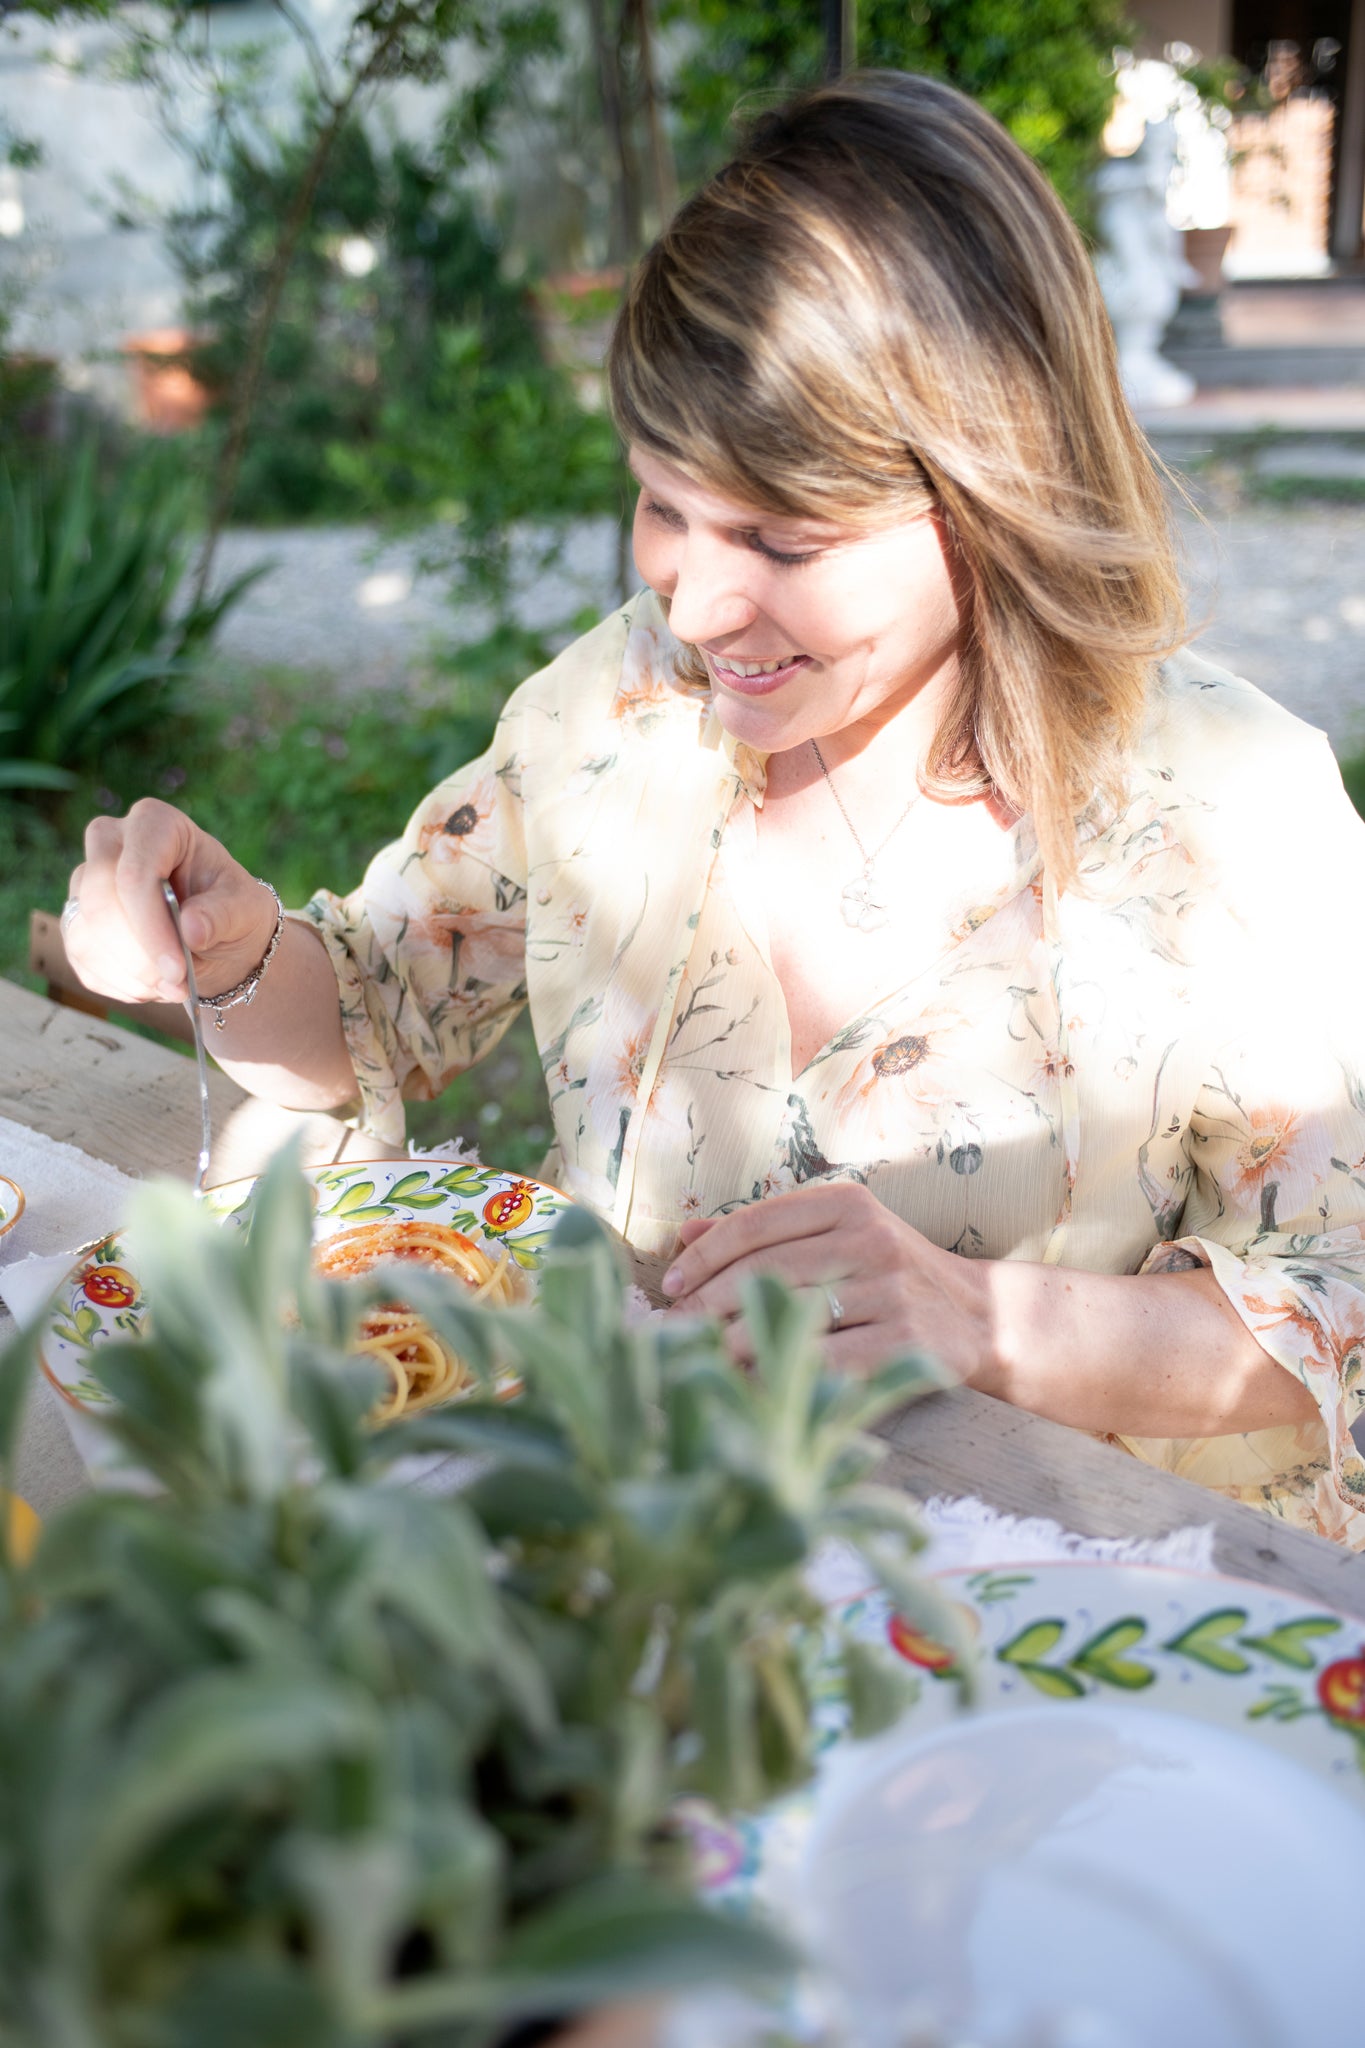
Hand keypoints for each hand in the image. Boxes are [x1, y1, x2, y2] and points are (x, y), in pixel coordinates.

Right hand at [64, 798, 276, 1008]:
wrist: (218, 937)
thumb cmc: (232, 910)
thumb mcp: (245, 909)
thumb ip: (222, 915)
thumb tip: (192, 929)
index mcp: (156, 824)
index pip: (134, 873)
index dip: (150, 926)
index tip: (177, 969)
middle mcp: (111, 842)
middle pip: (98, 900)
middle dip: (137, 955)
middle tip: (176, 985)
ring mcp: (86, 880)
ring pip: (84, 932)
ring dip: (129, 974)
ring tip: (172, 987)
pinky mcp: (77, 917)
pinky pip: (80, 956)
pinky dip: (117, 982)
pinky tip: (151, 985)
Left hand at [661, 1180, 987, 1378]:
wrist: (980, 1316)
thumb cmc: (888, 1275)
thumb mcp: (836, 1235)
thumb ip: (765, 1233)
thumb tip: (686, 1235)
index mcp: (847, 1203)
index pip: (755, 1223)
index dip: (704, 1256)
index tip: (671, 1284)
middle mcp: (871, 1239)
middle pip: (766, 1270)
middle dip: (709, 1303)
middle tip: (676, 1330)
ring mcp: (892, 1290)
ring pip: (791, 1317)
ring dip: (737, 1343)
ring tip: (706, 1357)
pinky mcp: (908, 1342)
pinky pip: (828, 1361)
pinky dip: (784, 1374)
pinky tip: (754, 1382)